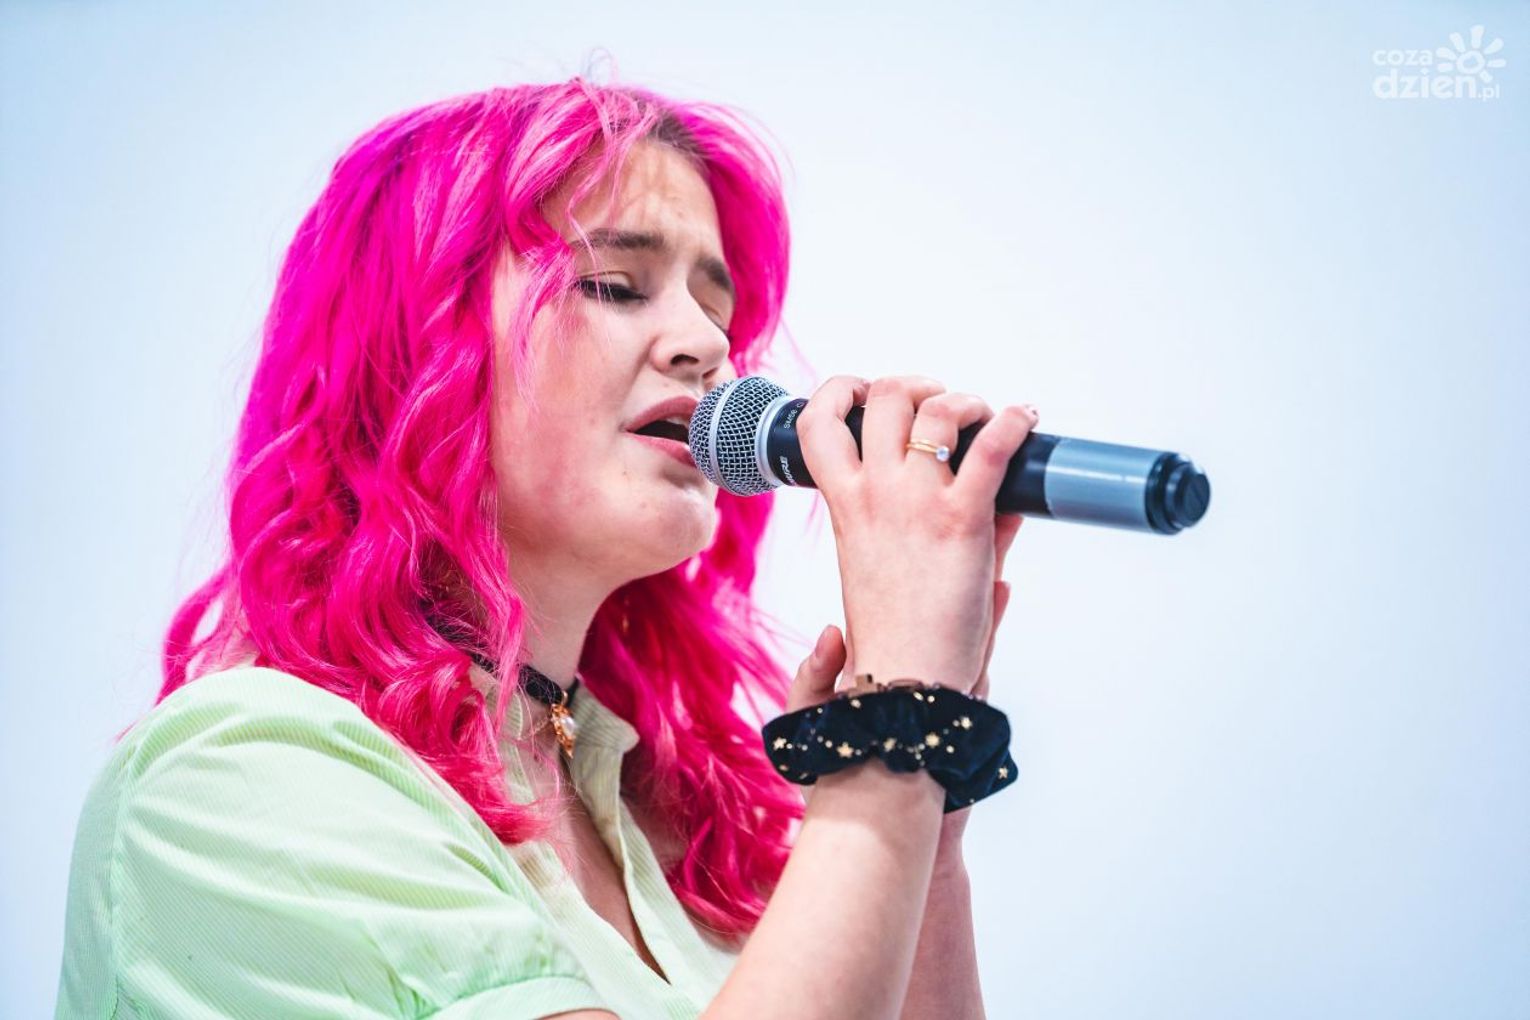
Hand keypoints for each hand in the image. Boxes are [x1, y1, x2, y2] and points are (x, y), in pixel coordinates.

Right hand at [796, 375, 1038, 693]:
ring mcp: (915, 502)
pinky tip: (1024, 420)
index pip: (817, 424)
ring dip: (965, 401)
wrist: (906, 680)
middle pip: (885, 396)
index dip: (840, 391)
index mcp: (842, 504)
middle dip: (915, 386)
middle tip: (939, 401)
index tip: (868, 393)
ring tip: (983, 415)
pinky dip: (1013, 423)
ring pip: (936, 409)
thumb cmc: (894, 634)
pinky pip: (991, 449)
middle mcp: (873, 492)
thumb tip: (991, 504)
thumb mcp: (882, 566)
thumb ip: (919, 524)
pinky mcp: (961, 519)